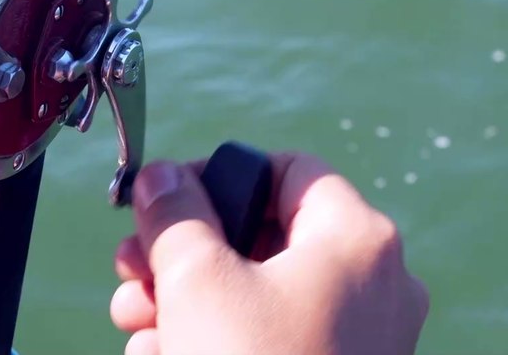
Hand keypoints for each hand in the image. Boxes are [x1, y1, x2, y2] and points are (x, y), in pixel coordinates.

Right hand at [110, 153, 430, 354]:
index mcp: (356, 238)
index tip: (160, 203)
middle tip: (132, 271)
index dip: (217, 175)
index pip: (286, 171)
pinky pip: (275, 343)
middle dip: (186, 255)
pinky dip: (219, 345)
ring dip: (188, 305)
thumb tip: (161, 174)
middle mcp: (375, 283)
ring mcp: (363, 340)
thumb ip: (175, 212)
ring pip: (261, 296)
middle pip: (265, 237)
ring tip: (138, 328)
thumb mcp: (197, 281)